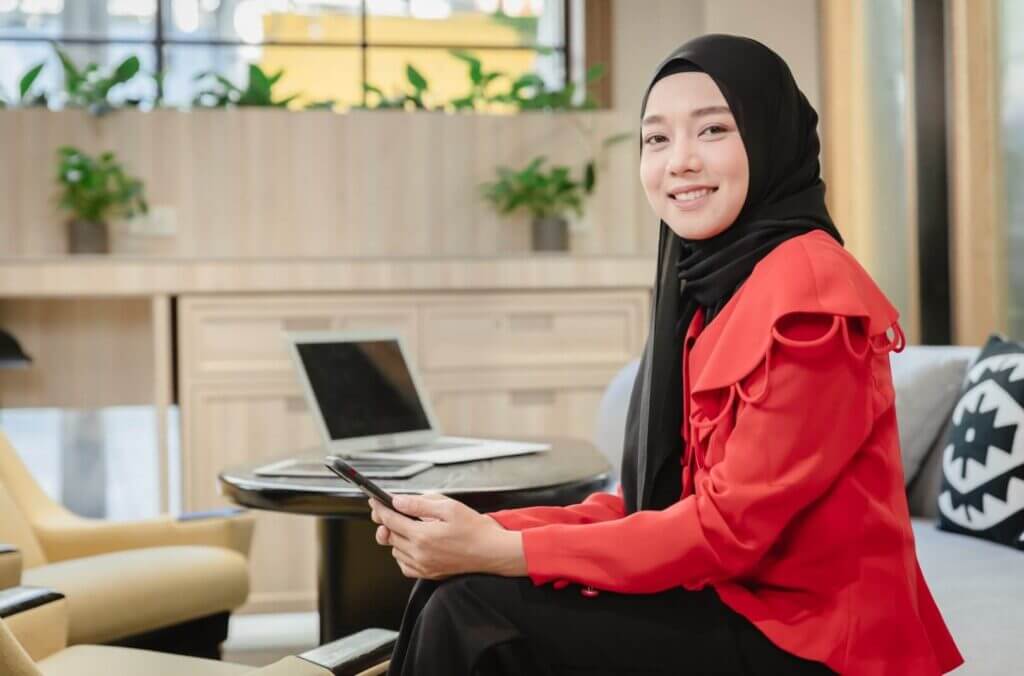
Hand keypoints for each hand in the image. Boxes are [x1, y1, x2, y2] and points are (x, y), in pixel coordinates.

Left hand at [368, 494, 525, 579]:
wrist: (491, 552)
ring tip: (409, 526)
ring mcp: (423, 566)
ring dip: (396, 537)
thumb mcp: (449, 507)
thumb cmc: (475, 530)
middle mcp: (419, 553)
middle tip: (391, 511)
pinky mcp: (428, 574)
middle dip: (387, 521)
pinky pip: (404, 564)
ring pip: (395, 550)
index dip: (380, 509)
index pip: (390, 520)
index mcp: (423, 535)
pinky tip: (414, 543)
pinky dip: (403, 553)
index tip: (375, 502)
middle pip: (389, 535)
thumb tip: (398, 501)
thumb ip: (420, 504)